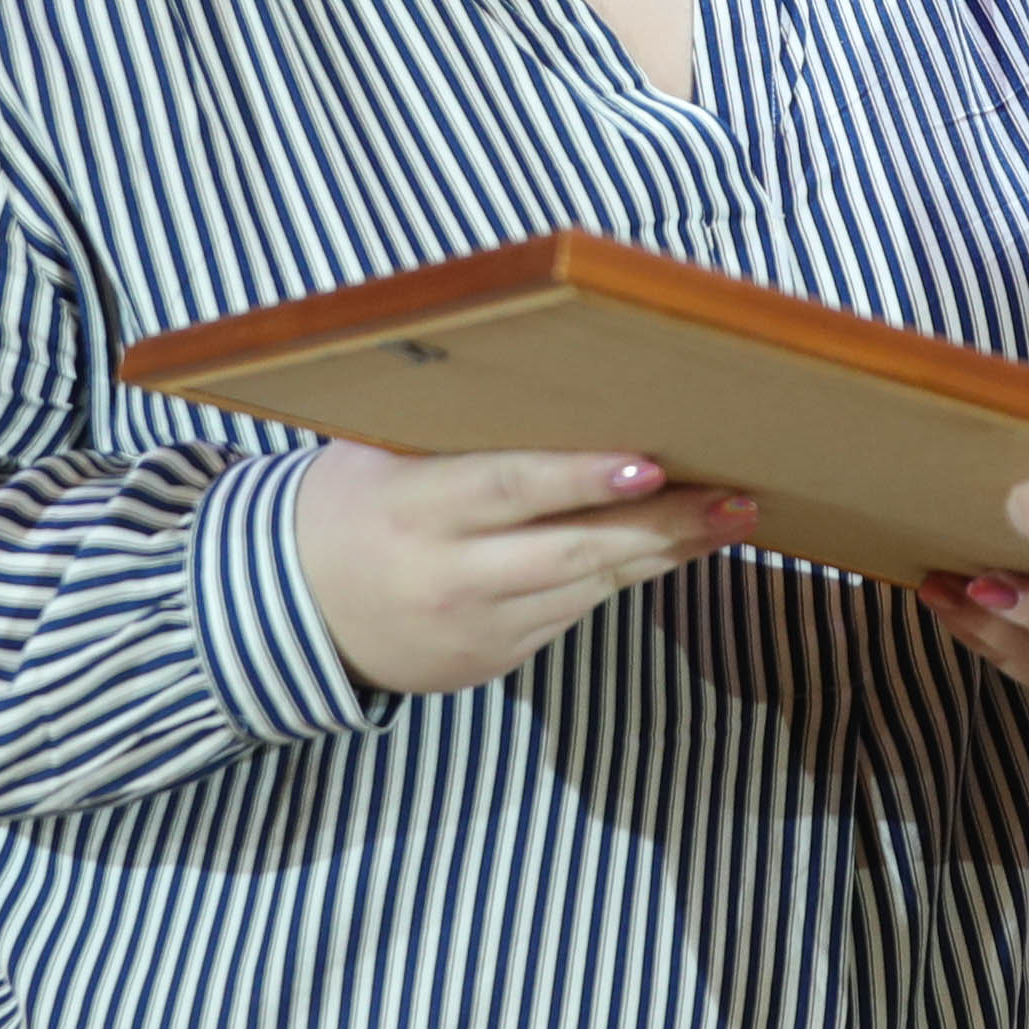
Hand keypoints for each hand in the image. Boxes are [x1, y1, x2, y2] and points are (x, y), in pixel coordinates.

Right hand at [290, 441, 752, 694]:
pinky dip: (625, 574)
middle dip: (660, 525)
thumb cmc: (349, 503)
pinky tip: (676, 545)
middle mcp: (448, 575)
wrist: (295, 613)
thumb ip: (453, 427)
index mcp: (413, 509)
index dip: (580, 480)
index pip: (508, 489)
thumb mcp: (376, 452)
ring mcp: (476, 626)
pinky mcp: (495, 658)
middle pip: (571, 550)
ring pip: (587, 585)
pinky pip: (573, 611)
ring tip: (733, 514)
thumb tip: (551, 371)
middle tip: (734, 496)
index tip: (648, 466)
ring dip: (665, 551)